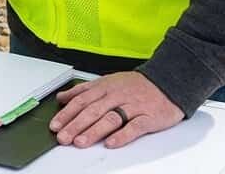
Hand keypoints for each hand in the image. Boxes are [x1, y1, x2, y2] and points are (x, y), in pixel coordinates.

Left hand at [49, 72, 182, 148]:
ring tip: (80, 142)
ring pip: (111, 118)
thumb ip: (84, 90)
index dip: (67, 114)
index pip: (82, 100)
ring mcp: (133, 106)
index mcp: (106, 87)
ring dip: (94, 131)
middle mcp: (117, 96)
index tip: (55, 125)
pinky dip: (122, 135)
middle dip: (75, 125)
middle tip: (63, 137)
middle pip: (93, 110)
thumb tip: (62, 97)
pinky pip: (135, 127)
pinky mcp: (149, 117)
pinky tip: (111, 143)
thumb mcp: (108, 81)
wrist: (169, 82)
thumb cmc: (136, 85)